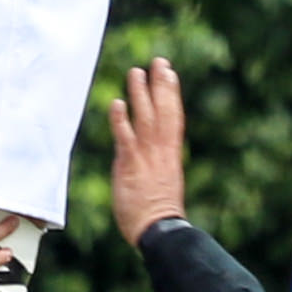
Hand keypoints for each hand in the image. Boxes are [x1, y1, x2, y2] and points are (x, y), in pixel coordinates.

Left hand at [107, 59, 189, 239]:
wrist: (159, 229)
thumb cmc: (157, 211)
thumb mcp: (161, 180)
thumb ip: (154, 162)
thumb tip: (145, 154)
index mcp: (170, 153)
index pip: (174, 117)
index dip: (171, 94)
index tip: (170, 73)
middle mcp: (161, 150)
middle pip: (165, 111)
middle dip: (162, 85)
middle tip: (159, 61)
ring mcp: (146, 156)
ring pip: (146, 118)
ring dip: (141, 94)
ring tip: (136, 71)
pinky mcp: (130, 165)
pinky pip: (126, 138)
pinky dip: (121, 120)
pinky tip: (117, 103)